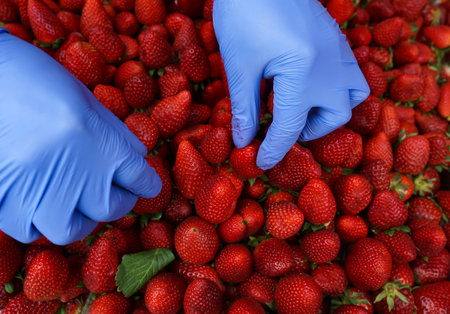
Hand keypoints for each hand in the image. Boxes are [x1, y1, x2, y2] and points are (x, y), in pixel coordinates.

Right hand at [0, 29, 161, 244]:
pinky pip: (27, 229)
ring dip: (79, 218)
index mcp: (97, 141)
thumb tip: (136, 157)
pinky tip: (39, 202)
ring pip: (68, 230)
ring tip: (74, 202)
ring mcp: (33, 190)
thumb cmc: (32, 78)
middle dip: (117, 201)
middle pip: (109, 208)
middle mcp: (70, 172)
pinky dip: (39, 221)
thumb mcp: (84, 98)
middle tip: (111, 192)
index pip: (138, 177)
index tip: (144, 184)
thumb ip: (113, 132)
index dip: (146, 183)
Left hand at [213, 0, 369, 169]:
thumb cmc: (243, 12)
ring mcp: (338, 49)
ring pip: (353, 95)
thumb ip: (245, 106)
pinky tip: (309, 85)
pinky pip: (352, 72)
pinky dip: (336, 88)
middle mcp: (330, 63)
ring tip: (301, 109)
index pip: (289, 125)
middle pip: (334, 116)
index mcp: (303, 70)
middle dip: (307, 131)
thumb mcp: (239, 64)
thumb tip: (244, 141)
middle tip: (280, 129)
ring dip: (328, 111)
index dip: (273, 149)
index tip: (260, 163)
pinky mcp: (337, 39)